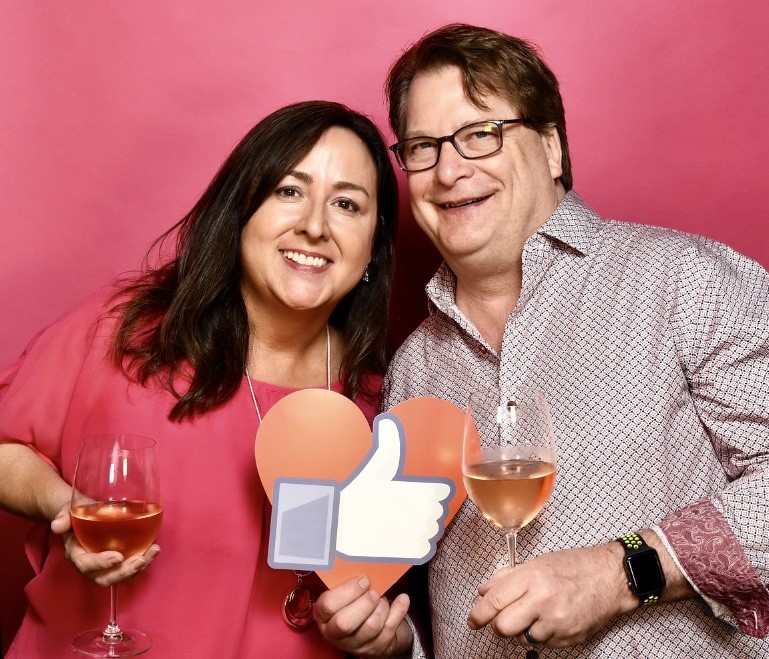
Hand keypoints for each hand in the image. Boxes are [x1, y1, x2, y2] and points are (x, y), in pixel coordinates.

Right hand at [52, 500, 160, 587]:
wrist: (84, 512)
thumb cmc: (76, 513)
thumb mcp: (67, 511)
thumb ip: (62, 517)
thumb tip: (57, 525)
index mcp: (77, 553)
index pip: (86, 564)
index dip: (101, 564)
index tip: (117, 557)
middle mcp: (91, 564)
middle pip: (105, 578)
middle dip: (123, 573)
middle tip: (139, 561)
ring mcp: (106, 564)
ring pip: (121, 574)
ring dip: (138, 568)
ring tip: (152, 553)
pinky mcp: (119, 559)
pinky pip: (130, 565)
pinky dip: (144, 560)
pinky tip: (155, 548)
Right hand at [314, 575, 412, 656]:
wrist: (366, 631)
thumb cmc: (351, 605)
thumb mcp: (342, 594)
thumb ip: (346, 583)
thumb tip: (361, 562)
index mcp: (324, 617)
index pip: (328, 606)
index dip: (347, 591)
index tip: (362, 581)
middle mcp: (336, 634)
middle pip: (346, 623)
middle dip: (364, 602)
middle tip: (372, 592)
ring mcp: (356, 644)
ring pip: (371, 626)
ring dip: (381, 607)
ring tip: (381, 598)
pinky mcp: (376, 648)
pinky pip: (390, 629)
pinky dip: (399, 610)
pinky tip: (402, 599)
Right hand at [337, 414, 451, 560]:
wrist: (339, 523)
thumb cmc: (359, 492)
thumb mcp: (375, 467)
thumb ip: (388, 446)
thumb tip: (388, 421)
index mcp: (415, 489)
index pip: (441, 491)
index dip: (433, 492)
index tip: (421, 492)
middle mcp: (418, 512)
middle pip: (437, 510)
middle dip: (428, 508)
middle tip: (411, 507)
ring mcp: (413, 533)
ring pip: (432, 530)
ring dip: (425, 527)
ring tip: (408, 522)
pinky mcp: (407, 552)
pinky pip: (425, 549)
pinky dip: (420, 545)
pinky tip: (407, 537)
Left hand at [467, 543, 634, 647]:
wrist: (611, 577)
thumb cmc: (575, 566)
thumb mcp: (538, 563)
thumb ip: (508, 577)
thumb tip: (484, 590)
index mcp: (532, 577)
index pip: (495, 600)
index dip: (479, 613)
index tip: (473, 620)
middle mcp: (543, 600)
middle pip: (504, 627)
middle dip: (499, 626)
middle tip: (502, 618)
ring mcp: (557, 622)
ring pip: (523, 638)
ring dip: (523, 630)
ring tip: (535, 614)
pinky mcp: (569, 637)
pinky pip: (544, 643)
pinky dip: (542, 634)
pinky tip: (552, 619)